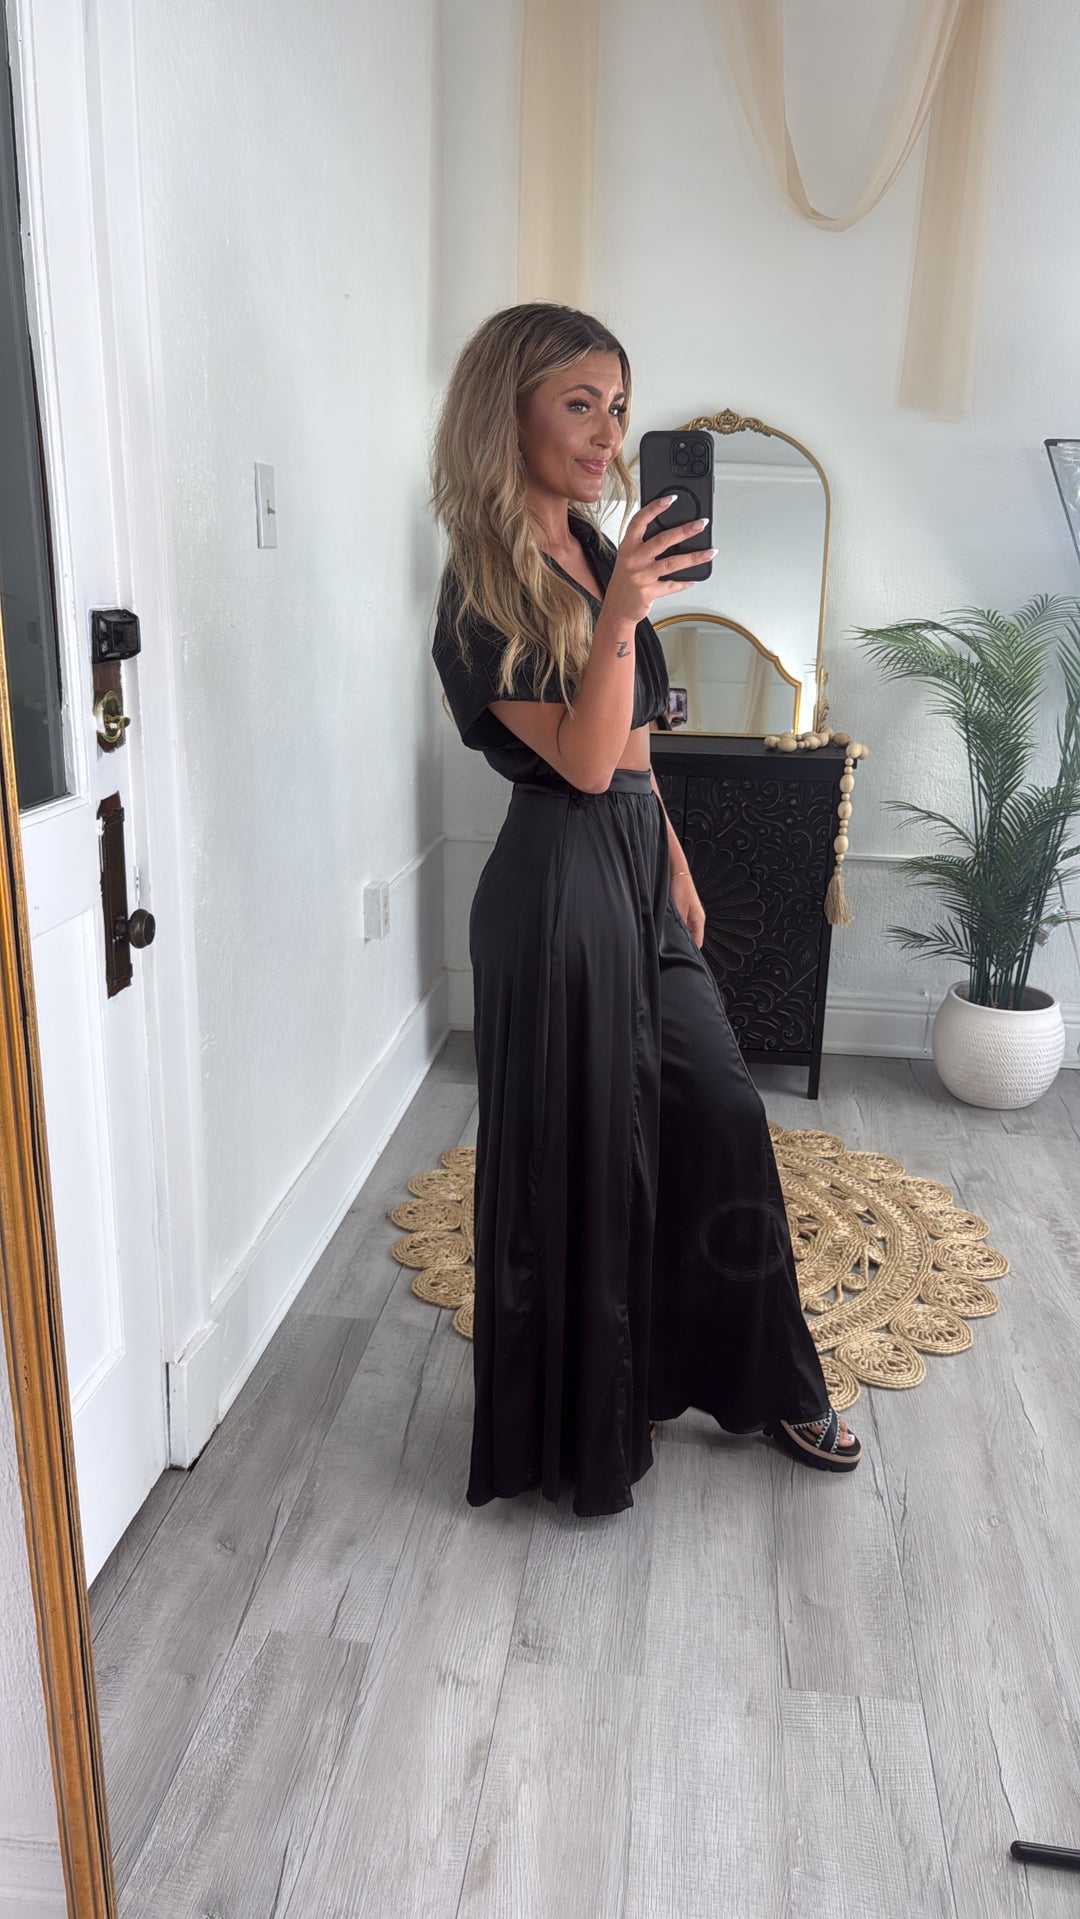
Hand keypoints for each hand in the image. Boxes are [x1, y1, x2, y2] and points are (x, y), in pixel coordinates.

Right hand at [603, 493, 714, 625]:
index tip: (671, 499)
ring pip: (672, 563)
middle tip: (701, 524)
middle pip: (662, 540)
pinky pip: (671, 585)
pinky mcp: (648, 592)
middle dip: (685, 530)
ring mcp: (641, 576)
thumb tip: (673, 531)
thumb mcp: (628, 557)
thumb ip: (644, 543)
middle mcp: (633, 559)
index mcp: (628, 546)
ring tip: (710, 552)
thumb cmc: (625, 581)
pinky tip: (694, 578)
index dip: (655, 508)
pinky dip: (684, 582)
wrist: (616, 608)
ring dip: (694, 557)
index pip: (640, 521)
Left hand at [671, 869, 705, 946]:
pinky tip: (667, 930)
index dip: (690, 952)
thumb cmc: (680, 888)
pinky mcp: (683, 911)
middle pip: (692, 938)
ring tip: (669, 941)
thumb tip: (677, 941)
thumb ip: (679, 926)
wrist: (677, 872)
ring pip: (686, 932)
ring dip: (678, 936)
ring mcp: (690, 915)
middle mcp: (696, 919)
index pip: (697, 943)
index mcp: (698, 920)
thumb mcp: (678, 910)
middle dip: (683, 945)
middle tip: (672, 951)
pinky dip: (675, 928)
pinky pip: (681, 925)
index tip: (681, 958)